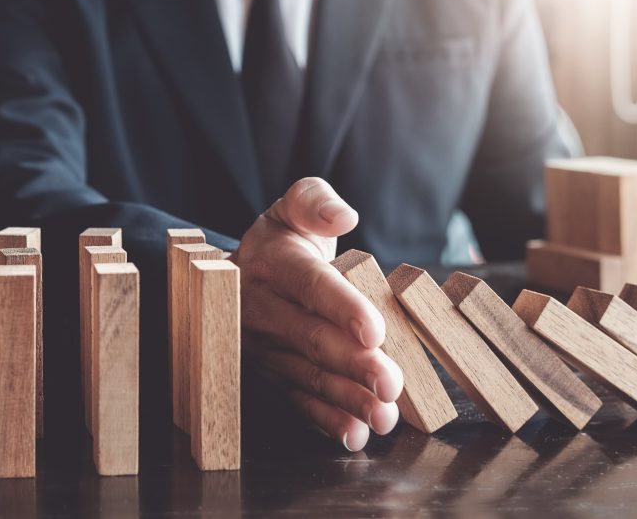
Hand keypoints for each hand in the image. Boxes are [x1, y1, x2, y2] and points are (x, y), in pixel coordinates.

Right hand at [233, 177, 403, 450]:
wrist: (245, 269)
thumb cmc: (284, 238)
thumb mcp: (294, 206)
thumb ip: (315, 202)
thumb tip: (343, 216)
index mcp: (272, 262)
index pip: (311, 285)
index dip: (343, 308)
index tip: (375, 330)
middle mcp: (262, 308)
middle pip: (313, 338)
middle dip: (354, 363)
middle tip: (391, 384)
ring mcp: (265, 347)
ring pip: (309, 375)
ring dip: (347, 399)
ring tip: (382, 416)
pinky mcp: (272, 373)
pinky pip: (299, 399)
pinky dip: (327, 420)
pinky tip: (354, 434)